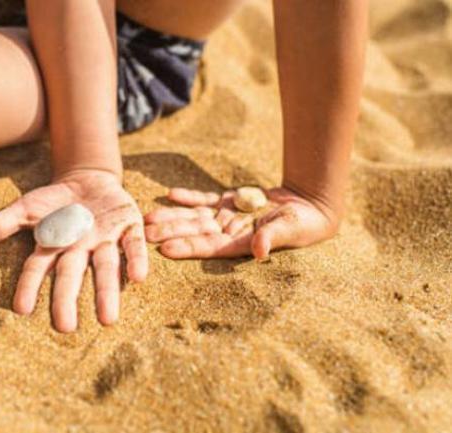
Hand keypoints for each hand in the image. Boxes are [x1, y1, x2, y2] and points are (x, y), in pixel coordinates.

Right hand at [0, 169, 147, 331]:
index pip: (38, 269)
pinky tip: (139, 278)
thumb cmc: (54, 201)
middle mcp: (80, 251)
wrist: (89, 180)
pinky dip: (137, 260)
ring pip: (107, 269)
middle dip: (68, 300)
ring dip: (108, 292)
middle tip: (65, 328)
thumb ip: (2, 223)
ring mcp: (105, 240)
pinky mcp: (129, 227)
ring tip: (108, 320)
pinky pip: (134, 245)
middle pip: (72, 276)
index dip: (29, 287)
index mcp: (54, 248)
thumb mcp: (26, 207)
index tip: (21, 309)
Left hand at [144, 186, 339, 259]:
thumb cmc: (305, 224)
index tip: (164, 249)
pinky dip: (188, 197)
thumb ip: (273, 237)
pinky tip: (169, 193)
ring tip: (147, 217)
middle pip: (192, 232)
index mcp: (240, 243)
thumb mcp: (292, 229)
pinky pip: (204, 200)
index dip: (185, 248)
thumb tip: (259, 250)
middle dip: (168, 232)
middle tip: (141, 233)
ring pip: (192, 217)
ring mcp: (226, 217)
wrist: (309, 207)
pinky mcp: (228, 203)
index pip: (207, 247)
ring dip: (170, 216)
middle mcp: (228, 232)